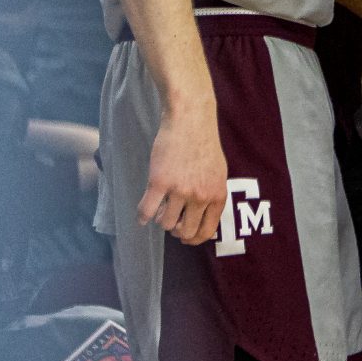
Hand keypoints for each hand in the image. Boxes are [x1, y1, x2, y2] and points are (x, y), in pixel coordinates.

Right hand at [140, 104, 227, 245]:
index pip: (206, 231)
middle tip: (171, 219)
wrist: (190, 121)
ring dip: (160, 219)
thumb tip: (207, 225)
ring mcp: (179, 190)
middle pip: (184, 231)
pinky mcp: (159, 182)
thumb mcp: (219, 173)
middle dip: (176, 230)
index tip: (185, 237)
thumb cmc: (204, 145)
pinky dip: (142, 217)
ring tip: (160, 207)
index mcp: (217, 195)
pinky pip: (146, 211)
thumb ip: (213, 198)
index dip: (193, 239)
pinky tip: (142, 216)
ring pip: (165, 223)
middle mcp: (200, 197)